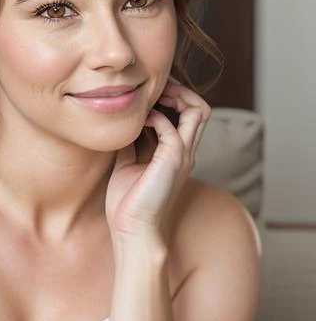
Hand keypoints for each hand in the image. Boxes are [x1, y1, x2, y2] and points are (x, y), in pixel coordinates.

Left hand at [105, 76, 210, 248]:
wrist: (132, 231)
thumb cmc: (128, 204)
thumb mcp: (126, 164)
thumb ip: (130, 144)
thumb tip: (121, 126)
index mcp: (176, 153)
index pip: (188, 115)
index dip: (174, 97)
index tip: (151, 93)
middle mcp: (185, 152)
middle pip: (199, 108)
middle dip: (179, 91)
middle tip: (155, 89)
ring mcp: (182, 156)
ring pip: (197, 111)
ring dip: (176, 97)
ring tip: (154, 97)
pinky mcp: (173, 161)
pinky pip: (172, 126)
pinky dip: (156, 116)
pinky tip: (140, 121)